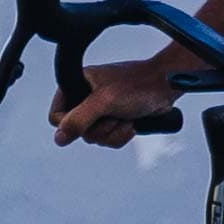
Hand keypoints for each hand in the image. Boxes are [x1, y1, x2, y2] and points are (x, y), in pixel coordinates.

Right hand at [48, 59, 176, 148]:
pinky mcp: (114, 119)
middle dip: (100, 128)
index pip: (56, 117)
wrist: (166, 87)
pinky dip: (120, 136)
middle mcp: (85, 97)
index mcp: (76, 84)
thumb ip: (79, 119)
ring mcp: (100, 110)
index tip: (91, 118)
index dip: (71, 124)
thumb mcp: (105, 101)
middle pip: (76, 131)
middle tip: (115, 114)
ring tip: (126, 116)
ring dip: (112, 132)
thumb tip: (59, 138)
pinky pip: (108, 140)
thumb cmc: (138, 85)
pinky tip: (132, 124)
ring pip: (93, 138)